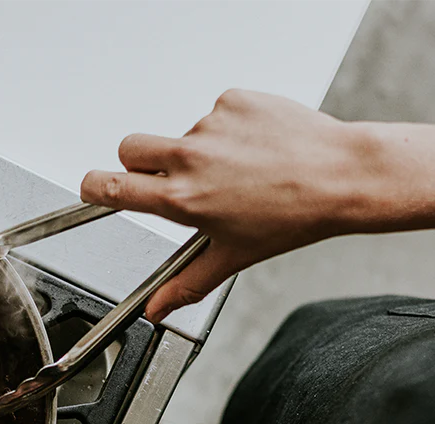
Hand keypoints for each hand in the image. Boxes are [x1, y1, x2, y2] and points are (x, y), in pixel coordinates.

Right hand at [81, 91, 373, 320]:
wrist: (340, 176)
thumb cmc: (291, 217)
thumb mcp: (232, 258)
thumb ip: (185, 285)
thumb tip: (156, 311)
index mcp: (182, 199)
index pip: (111, 186)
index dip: (94, 187)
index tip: (94, 188)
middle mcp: (190, 158)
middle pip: (130, 147)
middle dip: (139, 163)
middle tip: (172, 181)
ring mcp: (211, 125)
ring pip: (179, 134)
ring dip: (196, 151)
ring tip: (238, 171)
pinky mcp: (234, 101)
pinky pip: (215, 114)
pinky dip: (228, 129)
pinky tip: (254, 149)